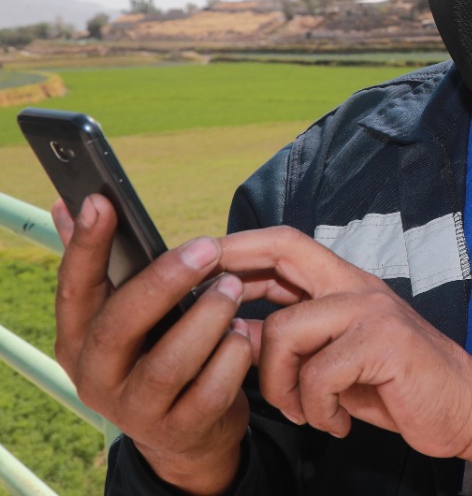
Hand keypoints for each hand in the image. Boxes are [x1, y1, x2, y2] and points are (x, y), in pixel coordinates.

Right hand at [52, 195, 251, 495]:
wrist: (186, 429)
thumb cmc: (156, 350)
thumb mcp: (125, 312)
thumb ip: (102, 263)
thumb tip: (68, 202)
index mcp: (78, 339)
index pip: (73, 288)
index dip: (85, 245)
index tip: (102, 200)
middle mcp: (95, 377)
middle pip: (119, 326)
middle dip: (164, 282)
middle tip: (208, 249)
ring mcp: (135, 410)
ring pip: (168, 364)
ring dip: (206, 320)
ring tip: (233, 289)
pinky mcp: (180, 430)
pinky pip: (209, 392)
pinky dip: (231, 359)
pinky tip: (245, 334)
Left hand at [218, 227, 471, 476]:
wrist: (465, 409)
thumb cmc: (399, 387)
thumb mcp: (336, 363)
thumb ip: (295, 343)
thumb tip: (235, 330)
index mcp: (346, 286)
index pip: (286, 246)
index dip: (239, 248)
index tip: (197, 264)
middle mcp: (358, 287)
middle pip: (284, 254)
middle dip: (233, 273)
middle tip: (206, 313)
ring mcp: (372, 310)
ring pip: (284, 332)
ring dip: (278, 386)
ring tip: (304, 412)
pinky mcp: (385, 342)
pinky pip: (318, 375)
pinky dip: (317, 410)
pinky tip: (337, 423)